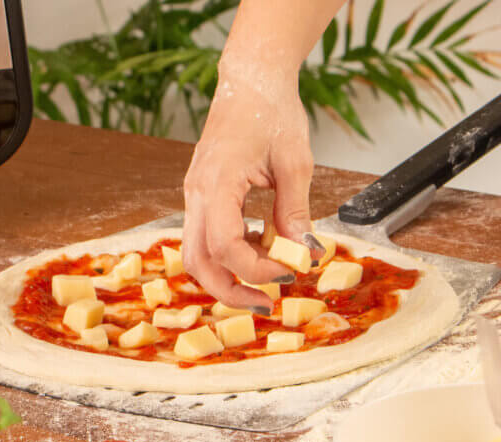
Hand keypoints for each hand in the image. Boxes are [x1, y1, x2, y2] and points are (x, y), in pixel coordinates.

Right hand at [182, 70, 323, 311]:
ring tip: (264, 283)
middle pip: (198, 262)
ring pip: (196, 255)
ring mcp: (194, 195)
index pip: (225, 246)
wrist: (250, 79)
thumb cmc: (271, 111)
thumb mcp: (294, 162)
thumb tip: (306, 252)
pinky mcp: (201, 196)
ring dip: (226, 277)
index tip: (290, 271)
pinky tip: (259, 248)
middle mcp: (197, 193)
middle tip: (265, 304)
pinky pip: (204, 237)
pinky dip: (228, 254)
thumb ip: (296, 211)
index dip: (257, 269)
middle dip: (230, 291)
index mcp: (217, 182)